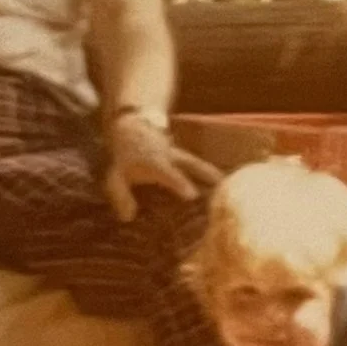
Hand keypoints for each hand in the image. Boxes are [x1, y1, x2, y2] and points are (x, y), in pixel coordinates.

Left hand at [104, 111, 218, 221]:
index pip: (169, 174)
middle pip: (192, 164)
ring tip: (230, 186)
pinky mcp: (183, 156)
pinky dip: (209, 174)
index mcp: (154, 163)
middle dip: (206, 175)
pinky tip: (223, 184)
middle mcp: (170, 157)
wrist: (133, 128)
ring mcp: (179, 154)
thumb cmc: (126, 157)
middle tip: (223, 188)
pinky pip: (197, 165)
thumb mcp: (116, 177)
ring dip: (213, 174)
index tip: (192, 196)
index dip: (180, 184)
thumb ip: (121, 196)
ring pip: (198, 163)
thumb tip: (128, 217)